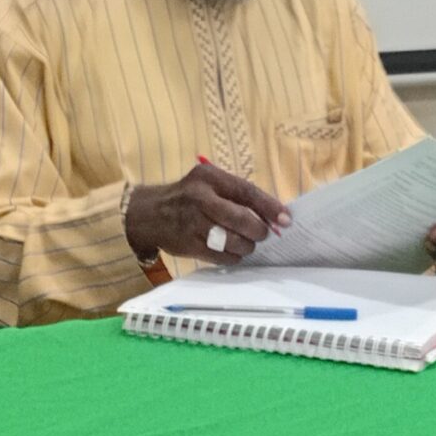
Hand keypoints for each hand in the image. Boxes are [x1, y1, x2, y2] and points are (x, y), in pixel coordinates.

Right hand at [122, 162, 291, 265]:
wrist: (148, 213)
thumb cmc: (188, 196)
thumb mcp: (209, 182)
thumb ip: (237, 194)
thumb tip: (274, 214)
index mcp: (209, 178)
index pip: (245, 191)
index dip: (269, 206)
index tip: (286, 219)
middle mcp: (200, 199)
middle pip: (240, 219)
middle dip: (258, 230)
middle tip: (262, 234)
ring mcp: (192, 224)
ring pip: (232, 241)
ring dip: (246, 246)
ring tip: (246, 244)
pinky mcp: (188, 245)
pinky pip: (221, 257)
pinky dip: (232, 258)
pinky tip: (232, 252)